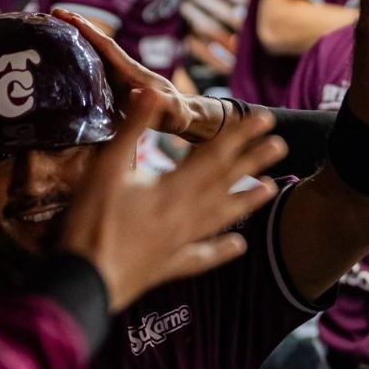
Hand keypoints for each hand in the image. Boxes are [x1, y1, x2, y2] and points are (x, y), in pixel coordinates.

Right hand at [52, 8, 201, 139]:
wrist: (182, 116)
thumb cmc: (178, 115)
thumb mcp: (173, 111)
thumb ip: (161, 104)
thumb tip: (138, 93)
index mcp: (132, 72)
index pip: (107, 47)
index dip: (88, 31)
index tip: (67, 15)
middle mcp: (123, 70)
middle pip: (96, 44)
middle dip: (76, 27)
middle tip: (51, 13)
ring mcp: (118, 77)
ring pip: (92, 55)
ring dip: (74, 41)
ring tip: (50, 30)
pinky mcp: (115, 88)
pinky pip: (93, 70)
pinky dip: (78, 60)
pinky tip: (62, 60)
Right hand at [60, 91, 287, 311]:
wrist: (88, 277)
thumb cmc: (93, 220)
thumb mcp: (107, 167)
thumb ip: (132, 128)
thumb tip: (152, 91)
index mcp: (173, 188)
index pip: (215, 155)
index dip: (240, 135)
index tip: (264, 119)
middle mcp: (186, 215)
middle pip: (225, 183)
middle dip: (253, 161)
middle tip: (280, 144)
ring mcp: (182, 243)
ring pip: (222, 218)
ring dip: (246, 201)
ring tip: (271, 189)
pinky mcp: (171, 265)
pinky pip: (203, 256)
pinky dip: (222, 250)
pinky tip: (239, 245)